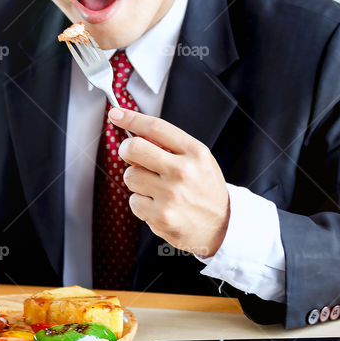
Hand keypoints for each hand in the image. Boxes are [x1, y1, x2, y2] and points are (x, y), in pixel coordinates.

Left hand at [109, 107, 229, 256]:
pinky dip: (141, 204)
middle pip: (135, 148)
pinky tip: (158, 206)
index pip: (156, 128)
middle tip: (131, 155)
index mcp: (195, 152)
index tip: (116, 114)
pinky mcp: (161, 216)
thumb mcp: (200, 161)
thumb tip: (135, 138)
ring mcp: (171, 195)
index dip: (131, 118)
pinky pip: (134, 201)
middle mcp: (183, 171)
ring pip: (130, 176)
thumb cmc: (206, 190)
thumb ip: (172, 147)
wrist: (222, 227)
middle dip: (126, 150)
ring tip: (156, 189)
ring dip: (137, 181)